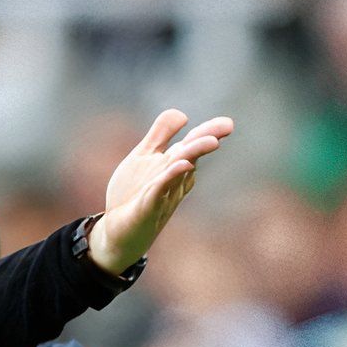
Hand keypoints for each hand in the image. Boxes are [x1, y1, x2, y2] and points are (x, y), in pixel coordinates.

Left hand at [86, 109, 235, 275]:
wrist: (118, 232)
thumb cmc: (133, 195)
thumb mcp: (144, 157)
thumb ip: (161, 134)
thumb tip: (183, 114)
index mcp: (173, 166)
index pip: (191, 145)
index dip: (208, 132)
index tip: (228, 123)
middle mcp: (172, 180)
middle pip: (190, 156)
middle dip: (206, 140)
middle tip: (228, 126)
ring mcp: (161, 195)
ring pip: (178, 172)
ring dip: (193, 154)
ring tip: (212, 141)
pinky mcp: (145, 209)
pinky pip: (158, 192)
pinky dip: (168, 178)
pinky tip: (180, 166)